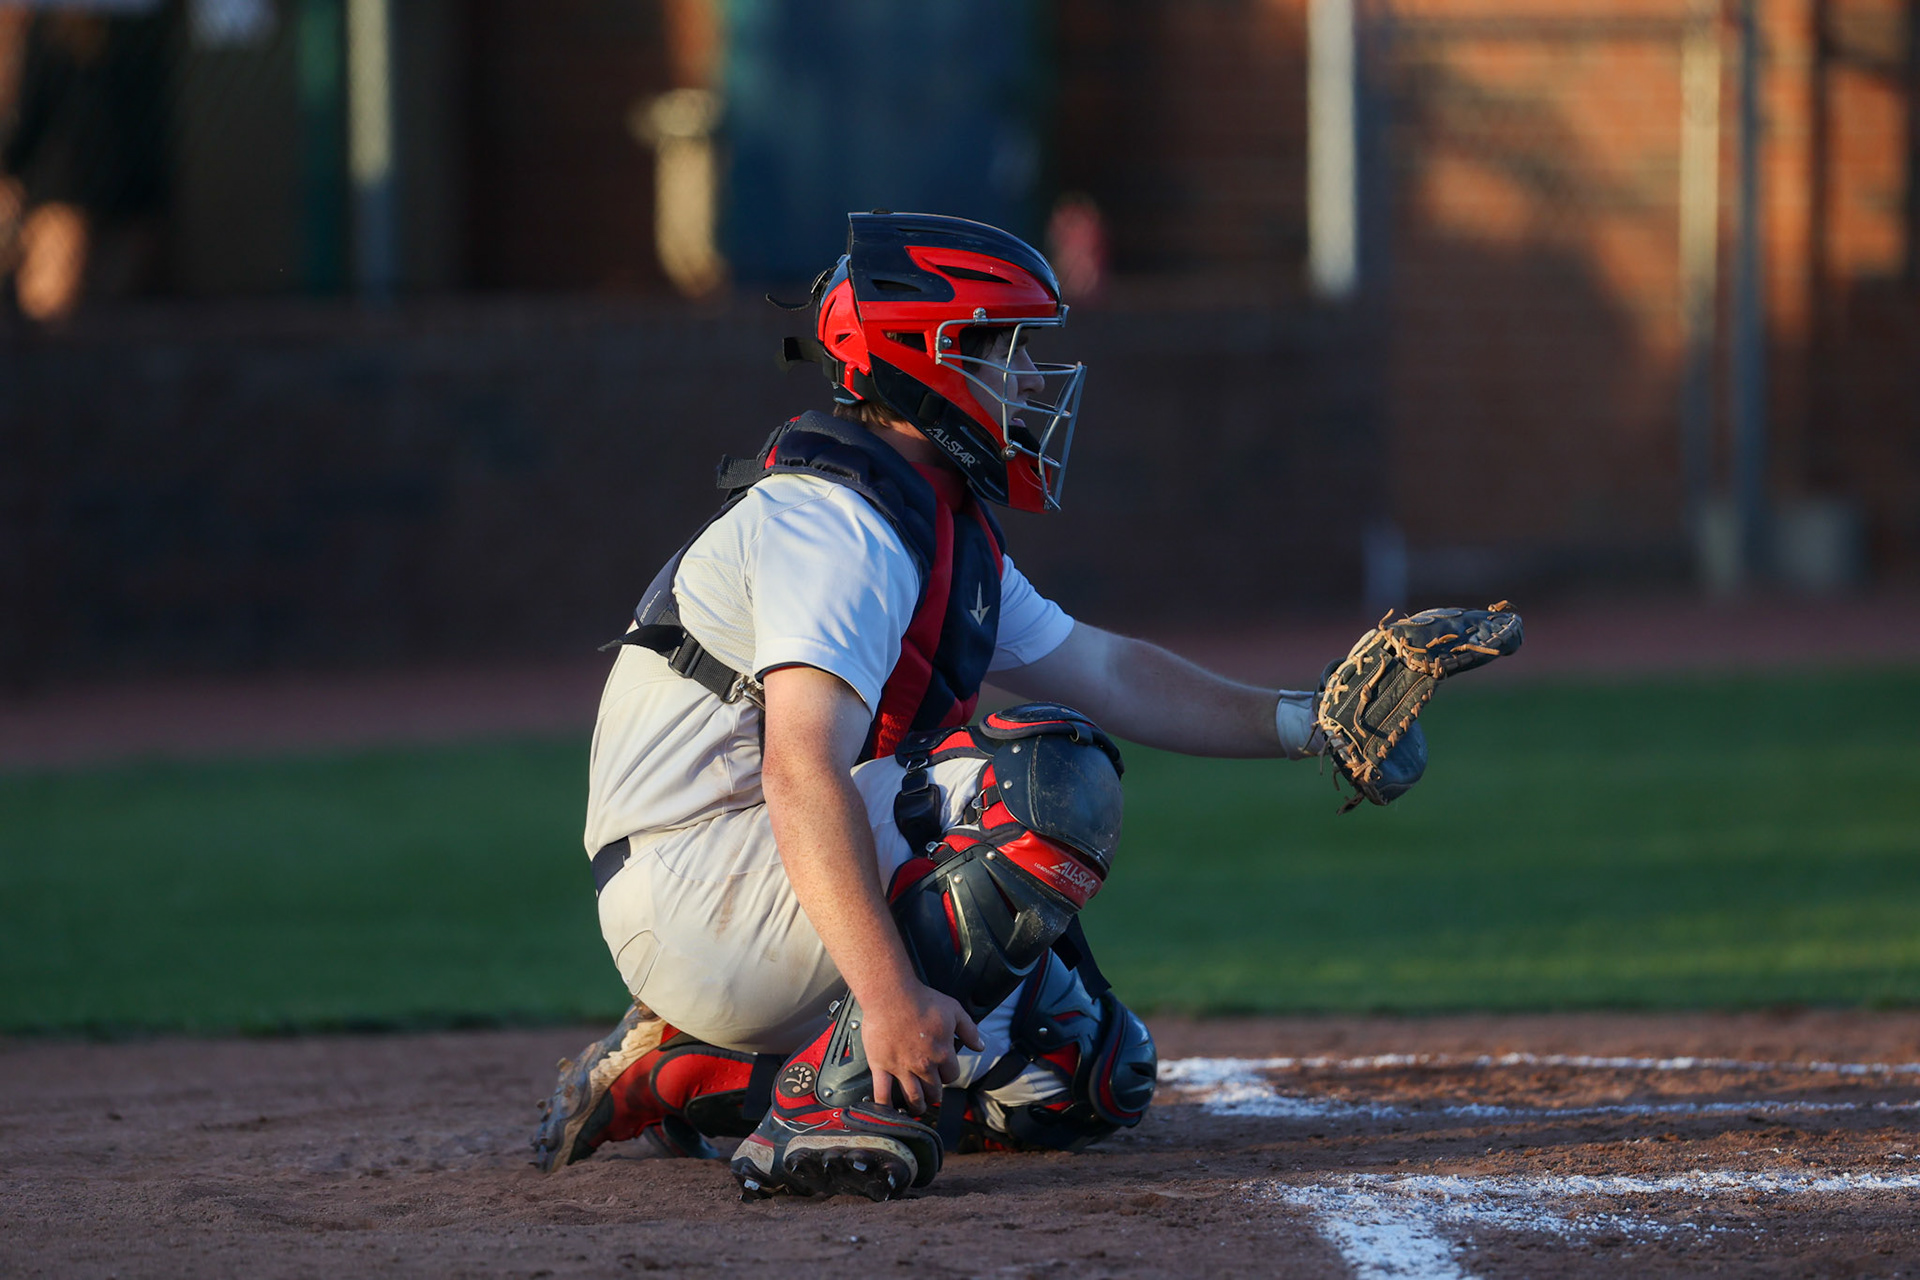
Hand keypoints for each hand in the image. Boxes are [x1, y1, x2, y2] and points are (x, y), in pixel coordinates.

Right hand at [860, 982, 984, 1112]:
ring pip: (913, 1097)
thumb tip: (981, 1047)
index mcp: (943, 1053)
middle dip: (935, 1093)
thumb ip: (970, 1030)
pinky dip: (886, 1106)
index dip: (949, 1074)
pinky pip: (882, 1092)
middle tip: (932, 1093)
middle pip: (934, 1090)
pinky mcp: (881, 1066)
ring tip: (918, 1108)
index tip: (944, 1072)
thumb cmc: (922, 999)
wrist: (890, 994)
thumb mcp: (954, 1010)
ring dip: (918, 1106)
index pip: (951, 1075)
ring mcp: (901, 1067)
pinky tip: (888, 1112)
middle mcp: (924, 1065)